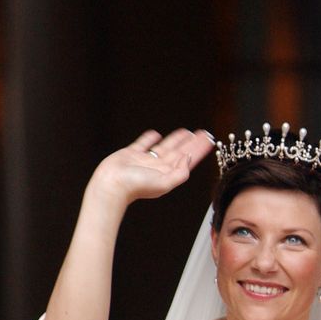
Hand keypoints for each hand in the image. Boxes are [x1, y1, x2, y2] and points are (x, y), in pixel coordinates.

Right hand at [86, 128, 215, 209]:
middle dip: (192, 143)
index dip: (199, 150)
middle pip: (180, 152)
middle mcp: (158, 167)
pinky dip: (149, 139)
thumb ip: (180, 172)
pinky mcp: (131, 154)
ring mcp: (145, 160)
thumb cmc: (135, 187)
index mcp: (168, 174)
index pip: (188, 159)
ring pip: (165, 146)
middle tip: (203, 133)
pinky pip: (143, 144)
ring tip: (186, 132)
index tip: (210, 140)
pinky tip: (156, 134)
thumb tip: (188, 158)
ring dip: (176, 140)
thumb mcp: (165, 183)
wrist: (111, 185)